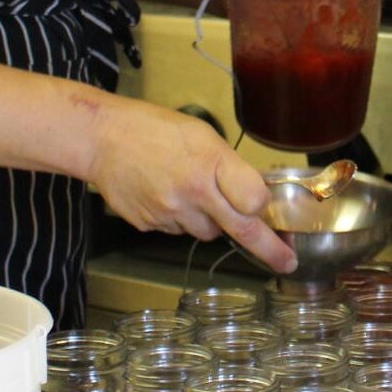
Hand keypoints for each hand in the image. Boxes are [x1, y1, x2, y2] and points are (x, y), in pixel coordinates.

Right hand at [88, 100, 296, 273]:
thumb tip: (253, 195)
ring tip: (189, 191)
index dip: (263, 205)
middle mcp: (193, 193)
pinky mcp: (149, 225)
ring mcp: (169, 213)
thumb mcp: (202, 135)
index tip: (268, 209)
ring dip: (209, 220)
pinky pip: (177, 231)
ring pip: (207, 233)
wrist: (104, 138)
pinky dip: (180, 219)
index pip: (254, 200)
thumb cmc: (156, 129)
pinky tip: (167, 195)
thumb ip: (229, 167)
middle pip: (241, 230)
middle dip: (268, 249)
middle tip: (287, 262)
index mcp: (210, 164)